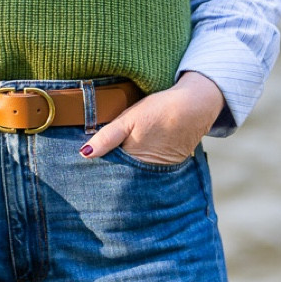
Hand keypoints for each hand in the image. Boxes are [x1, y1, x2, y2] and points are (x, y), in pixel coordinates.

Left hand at [80, 72, 223, 164]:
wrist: (195, 106)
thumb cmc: (160, 110)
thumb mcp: (128, 119)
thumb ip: (107, 137)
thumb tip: (84, 154)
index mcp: (133, 160)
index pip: (110, 171)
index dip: (99, 168)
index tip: (88, 167)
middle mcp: (147, 170)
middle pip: (123, 175)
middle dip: (112, 172)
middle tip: (99, 165)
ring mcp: (160, 170)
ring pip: (137, 174)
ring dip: (128, 170)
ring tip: (120, 162)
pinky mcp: (171, 165)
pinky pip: (151, 170)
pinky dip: (144, 166)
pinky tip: (140, 157)